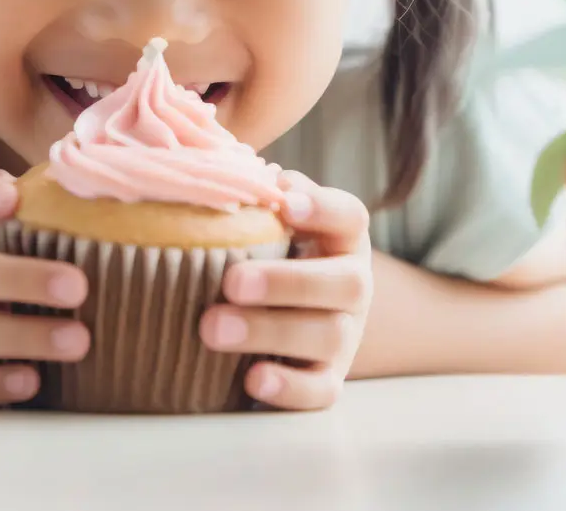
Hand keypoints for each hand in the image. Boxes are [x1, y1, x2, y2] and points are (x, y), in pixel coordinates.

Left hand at [199, 171, 373, 409]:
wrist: (282, 325)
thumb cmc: (265, 257)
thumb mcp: (267, 226)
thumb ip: (258, 200)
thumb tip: (243, 174)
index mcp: (341, 240)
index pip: (349, 217)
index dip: (322, 209)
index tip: (283, 204)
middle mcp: (352, 286)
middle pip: (343, 282)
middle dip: (286, 282)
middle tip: (232, 282)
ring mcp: (346, 337)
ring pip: (329, 336)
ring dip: (270, 331)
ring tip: (212, 329)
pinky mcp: (327, 381)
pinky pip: (320, 391)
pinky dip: (289, 388)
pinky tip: (252, 379)